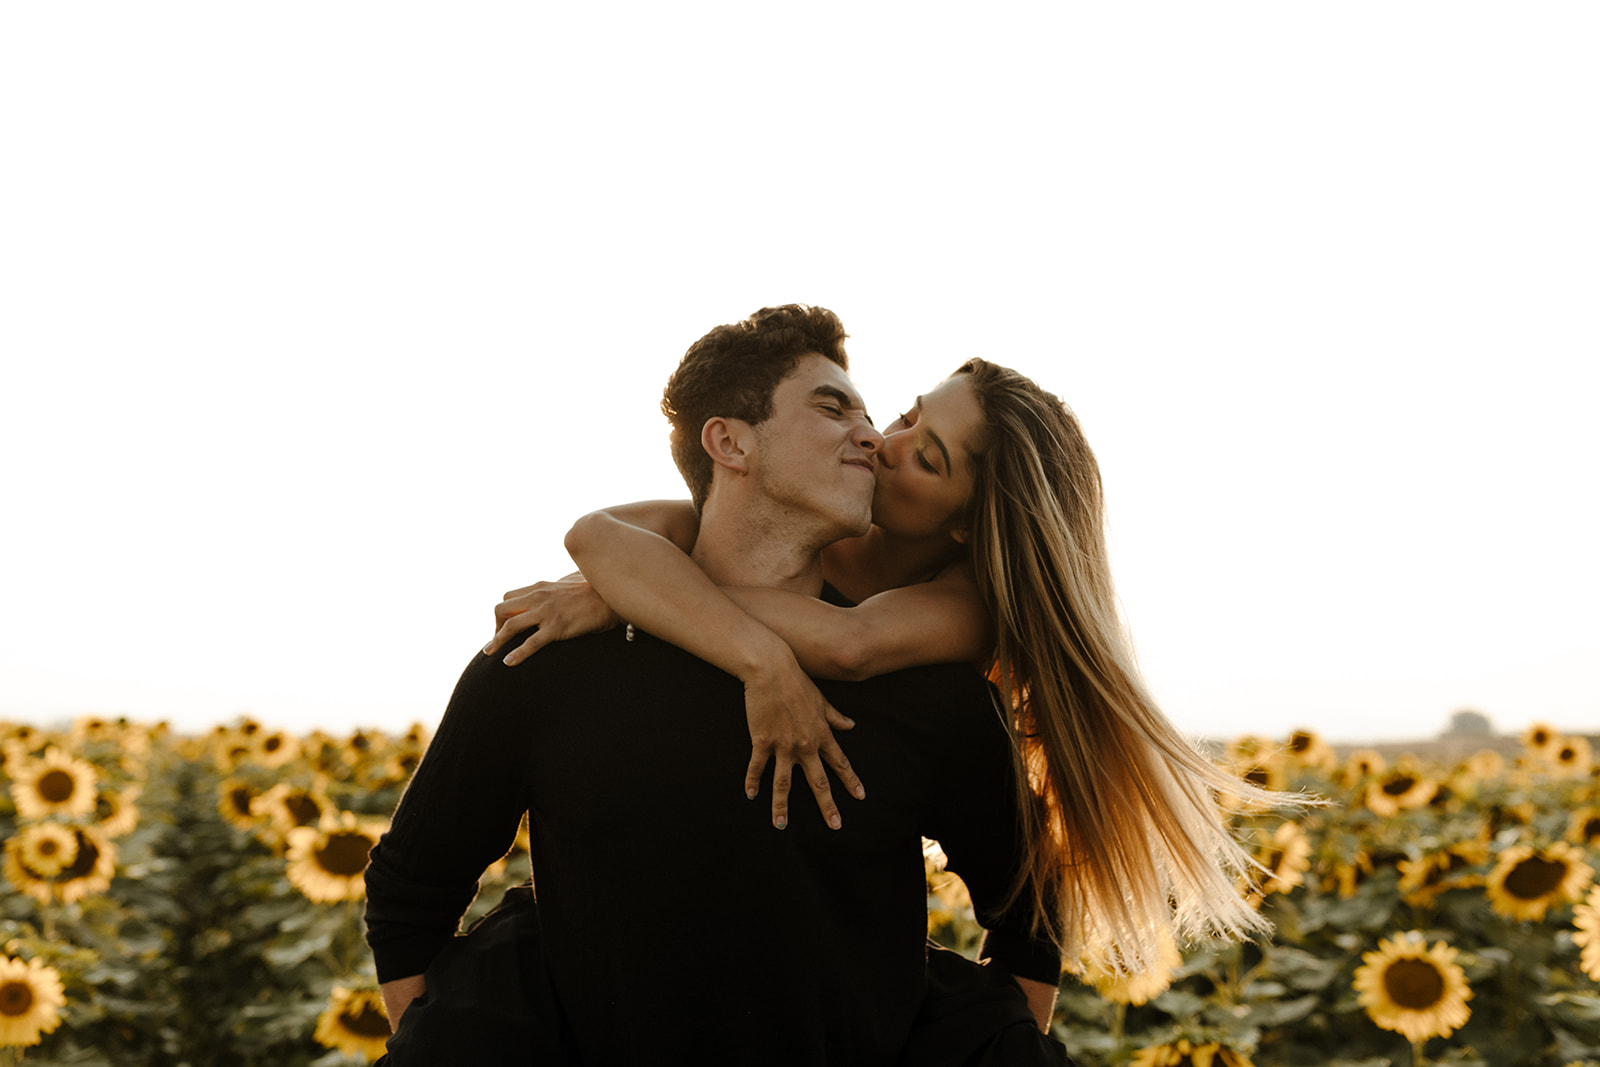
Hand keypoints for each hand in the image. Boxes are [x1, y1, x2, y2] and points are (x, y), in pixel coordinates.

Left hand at [484, 576, 622, 664]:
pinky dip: (517, 653)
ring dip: (496, 641)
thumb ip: (562, 584)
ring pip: (510, 625)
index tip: (504, 626)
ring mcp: (547, 612)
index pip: (510, 596)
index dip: (503, 613)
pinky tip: (508, 663)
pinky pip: (531, 642)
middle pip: (502, 608)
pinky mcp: (557, 627)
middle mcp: (539, 596)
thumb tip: (564, 584)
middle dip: (495, 626)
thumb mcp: (573, 581)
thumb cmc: (599, 589)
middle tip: (497, 642)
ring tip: (490, 654)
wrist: (615, 595)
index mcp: (541, 586)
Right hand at [741, 653, 865, 830]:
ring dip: (781, 806)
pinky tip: (750, 794)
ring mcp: (783, 745)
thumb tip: (851, 725)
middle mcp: (805, 744)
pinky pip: (757, 766)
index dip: (851, 781)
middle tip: (835, 826)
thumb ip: (835, 717)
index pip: (840, 763)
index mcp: (822, 734)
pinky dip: (752, 781)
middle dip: (827, 806)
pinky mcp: (762, 741)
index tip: (860, 797)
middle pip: (819, 782)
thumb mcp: (821, 700)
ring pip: (783, 782)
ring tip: (780, 825)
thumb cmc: (797, 682)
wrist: (772, 670)